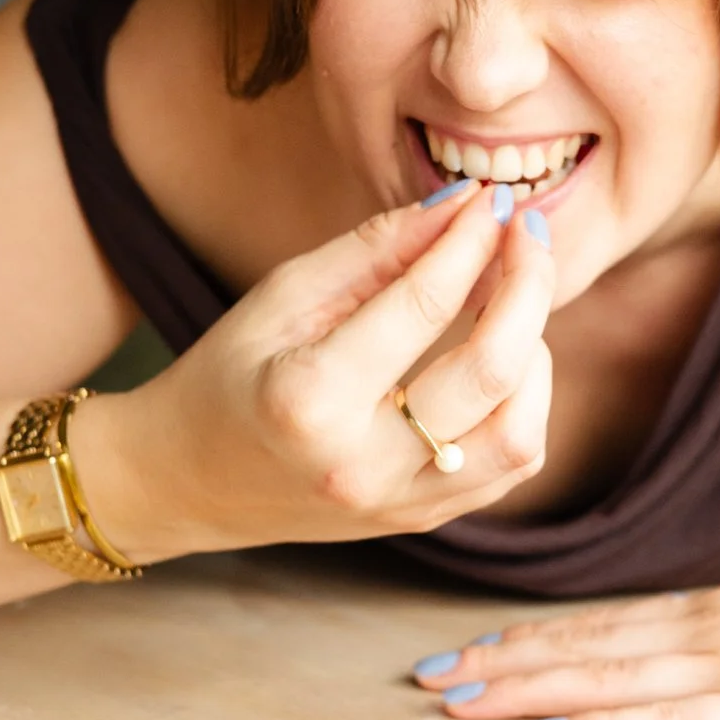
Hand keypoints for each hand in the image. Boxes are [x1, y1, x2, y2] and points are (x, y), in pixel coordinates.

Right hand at [82, 181, 554, 557]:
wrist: (184, 479)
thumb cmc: (227, 373)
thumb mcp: (282, 296)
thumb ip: (376, 248)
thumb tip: (462, 204)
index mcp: (309, 399)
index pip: (423, 304)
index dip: (469, 240)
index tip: (490, 200)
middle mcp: (362, 464)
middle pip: (492, 372)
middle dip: (527, 287)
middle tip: (524, 234)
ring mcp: (397, 505)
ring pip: (520, 435)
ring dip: (535, 356)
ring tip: (514, 306)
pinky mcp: (420, 519)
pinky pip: (509, 468)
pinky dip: (524, 405)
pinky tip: (504, 360)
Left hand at [413, 569, 719, 719]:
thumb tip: (702, 651)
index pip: (605, 623)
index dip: (530, 639)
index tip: (467, 649)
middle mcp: (715, 627)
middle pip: (586, 645)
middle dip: (501, 662)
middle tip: (426, 677)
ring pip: (608, 677)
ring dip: (525, 688)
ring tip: (457, 698)